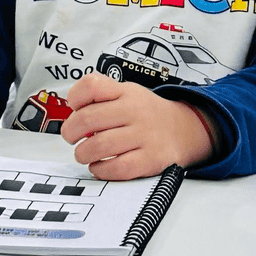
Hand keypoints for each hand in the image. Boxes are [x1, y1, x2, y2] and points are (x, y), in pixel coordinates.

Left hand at [59, 74, 213, 180]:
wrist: (184, 129)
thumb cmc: (147, 113)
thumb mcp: (127, 93)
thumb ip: (101, 98)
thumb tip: (72, 114)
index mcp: (126, 92)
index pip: (91, 86)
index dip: (74, 97)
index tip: (73, 108)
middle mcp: (135, 111)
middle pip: (88, 119)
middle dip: (70, 131)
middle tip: (70, 136)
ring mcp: (144, 135)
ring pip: (99, 145)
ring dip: (82, 153)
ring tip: (83, 153)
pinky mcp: (151, 160)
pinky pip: (117, 168)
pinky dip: (100, 169)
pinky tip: (98, 166)